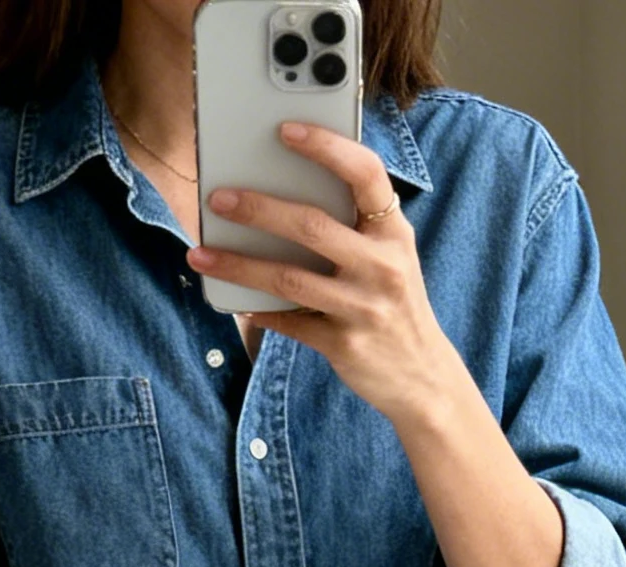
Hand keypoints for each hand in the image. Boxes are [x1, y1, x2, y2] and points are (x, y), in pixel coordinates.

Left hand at [187, 121, 454, 423]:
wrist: (424, 377)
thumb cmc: (396, 305)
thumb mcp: (392, 258)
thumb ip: (356, 228)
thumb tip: (285, 196)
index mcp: (394, 233)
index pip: (365, 173)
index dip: (326, 146)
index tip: (286, 130)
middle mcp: (382, 266)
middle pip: (311, 225)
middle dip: (258, 209)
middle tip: (218, 198)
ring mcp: (364, 307)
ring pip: (289, 279)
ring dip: (239, 264)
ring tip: (201, 254)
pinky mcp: (345, 345)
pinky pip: (291, 322)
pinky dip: (260, 310)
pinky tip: (237, 299)